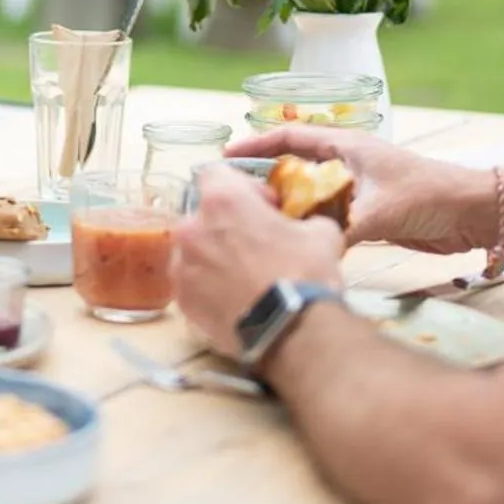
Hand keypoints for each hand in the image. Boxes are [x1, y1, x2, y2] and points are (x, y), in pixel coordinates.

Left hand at [174, 167, 346, 357]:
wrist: (291, 331)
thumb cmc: (305, 273)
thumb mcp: (322, 232)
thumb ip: (305, 218)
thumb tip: (306, 224)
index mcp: (222, 200)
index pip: (216, 173)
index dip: (242, 186)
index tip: (263, 206)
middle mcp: (192, 227)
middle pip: (203, 213)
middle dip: (227, 223)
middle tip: (255, 243)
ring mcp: (182, 265)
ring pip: (193, 248)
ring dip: (213, 253)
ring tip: (242, 275)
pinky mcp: (181, 300)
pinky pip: (191, 281)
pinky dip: (207, 285)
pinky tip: (233, 298)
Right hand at [229, 125, 488, 254]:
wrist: (472, 214)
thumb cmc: (428, 198)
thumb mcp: (378, 212)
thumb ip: (340, 230)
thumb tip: (306, 250)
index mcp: (346, 146)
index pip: (290, 138)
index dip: (256, 146)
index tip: (226, 157)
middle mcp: (347, 162)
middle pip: (294, 164)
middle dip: (264, 176)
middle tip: (233, 194)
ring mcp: (356, 186)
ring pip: (309, 191)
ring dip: (285, 202)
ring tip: (255, 218)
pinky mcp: (366, 210)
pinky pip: (325, 213)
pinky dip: (307, 222)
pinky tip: (292, 238)